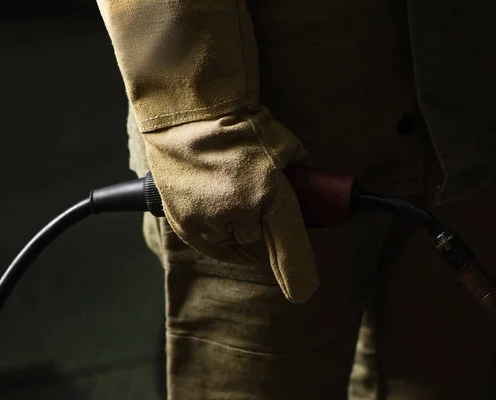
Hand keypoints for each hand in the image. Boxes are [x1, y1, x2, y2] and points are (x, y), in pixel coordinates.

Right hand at [143, 105, 318, 302]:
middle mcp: (239, 215)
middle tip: (253, 193)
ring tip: (227, 189)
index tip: (303, 292)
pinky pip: (210, 241)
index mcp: (271, 195)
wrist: (187, 115)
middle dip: (262, 224)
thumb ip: (301, 171)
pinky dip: (215, 230)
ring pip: (232, 241)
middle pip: (259, 241)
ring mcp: (208, 222)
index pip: (290, 248)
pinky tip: (215, 205)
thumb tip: (311, 185)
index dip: (298, 274)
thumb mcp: (285, 144)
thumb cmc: (239, 124)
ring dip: (235, 225)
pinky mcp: (184, 225)